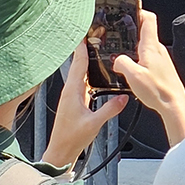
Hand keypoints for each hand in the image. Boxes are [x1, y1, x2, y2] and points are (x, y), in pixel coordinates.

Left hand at [41, 42, 128, 167]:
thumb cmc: (72, 139)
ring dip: (88, 60)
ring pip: (81, 72)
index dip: (82, 48)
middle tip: (95, 34)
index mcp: (72, 92)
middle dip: (86, 49)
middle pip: (79, 64)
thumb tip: (124, 97)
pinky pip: (83, 81)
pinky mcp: (75, 101)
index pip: (78, 64)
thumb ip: (109, 109)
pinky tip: (98, 72)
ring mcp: (72, 96)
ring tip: (98, 48)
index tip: (86, 32)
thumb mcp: (93, 123)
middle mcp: (71, 91)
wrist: (61, 152)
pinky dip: (90, 72)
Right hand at [111, 9, 184, 144]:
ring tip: (121, 49)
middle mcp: (158, 49)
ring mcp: (161, 58)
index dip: (139, 10)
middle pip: (146, 31)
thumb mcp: (133, 76)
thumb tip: (117, 59)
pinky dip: (138, 57)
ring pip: (146, 45)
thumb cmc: (158, 90)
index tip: (129, 8)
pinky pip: (148, 57)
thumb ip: (122, 63)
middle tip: (119, 30)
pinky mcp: (161, 67)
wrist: (173, 103)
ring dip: (134, 45)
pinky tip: (131, 67)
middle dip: (132, 29)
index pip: (148, 20)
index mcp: (152, 47)